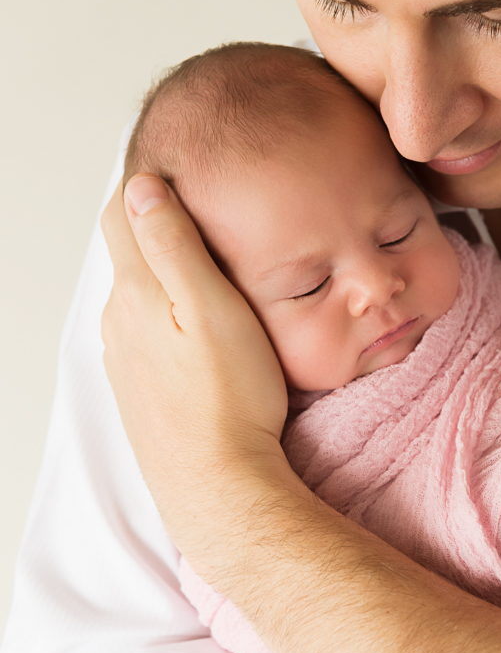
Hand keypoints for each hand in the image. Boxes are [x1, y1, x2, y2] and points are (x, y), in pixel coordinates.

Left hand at [100, 174, 289, 582]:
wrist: (219, 485)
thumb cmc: (230, 398)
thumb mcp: (212, 307)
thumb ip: (174, 245)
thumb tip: (140, 186)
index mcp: (136, 294)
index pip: (122, 216)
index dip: (146, 185)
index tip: (178, 166)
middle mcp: (119, 323)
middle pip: (128, 254)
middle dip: (156, 225)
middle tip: (201, 206)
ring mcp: (125, 359)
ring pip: (138, 296)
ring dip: (163, 274)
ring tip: (207, 262)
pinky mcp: (140, 388)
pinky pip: (146, 332)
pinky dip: (166, 313)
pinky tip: (199, 324)